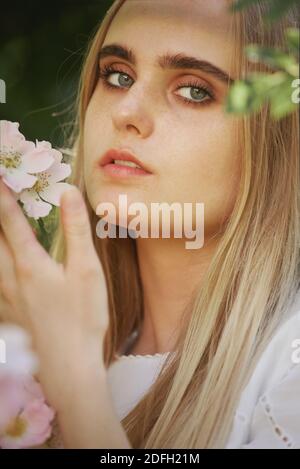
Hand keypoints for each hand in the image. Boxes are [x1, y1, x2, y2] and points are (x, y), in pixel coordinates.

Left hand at [0, 179, 108, 404]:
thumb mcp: (87, 271)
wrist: (67, 367)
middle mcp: (9, 278)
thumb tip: (68, 193)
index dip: (2, 196)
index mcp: (29, 264)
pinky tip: (3, 267)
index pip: (10, 221)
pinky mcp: (6, 314)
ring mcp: (4, 298)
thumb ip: (76, 230)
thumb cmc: (82, 319)